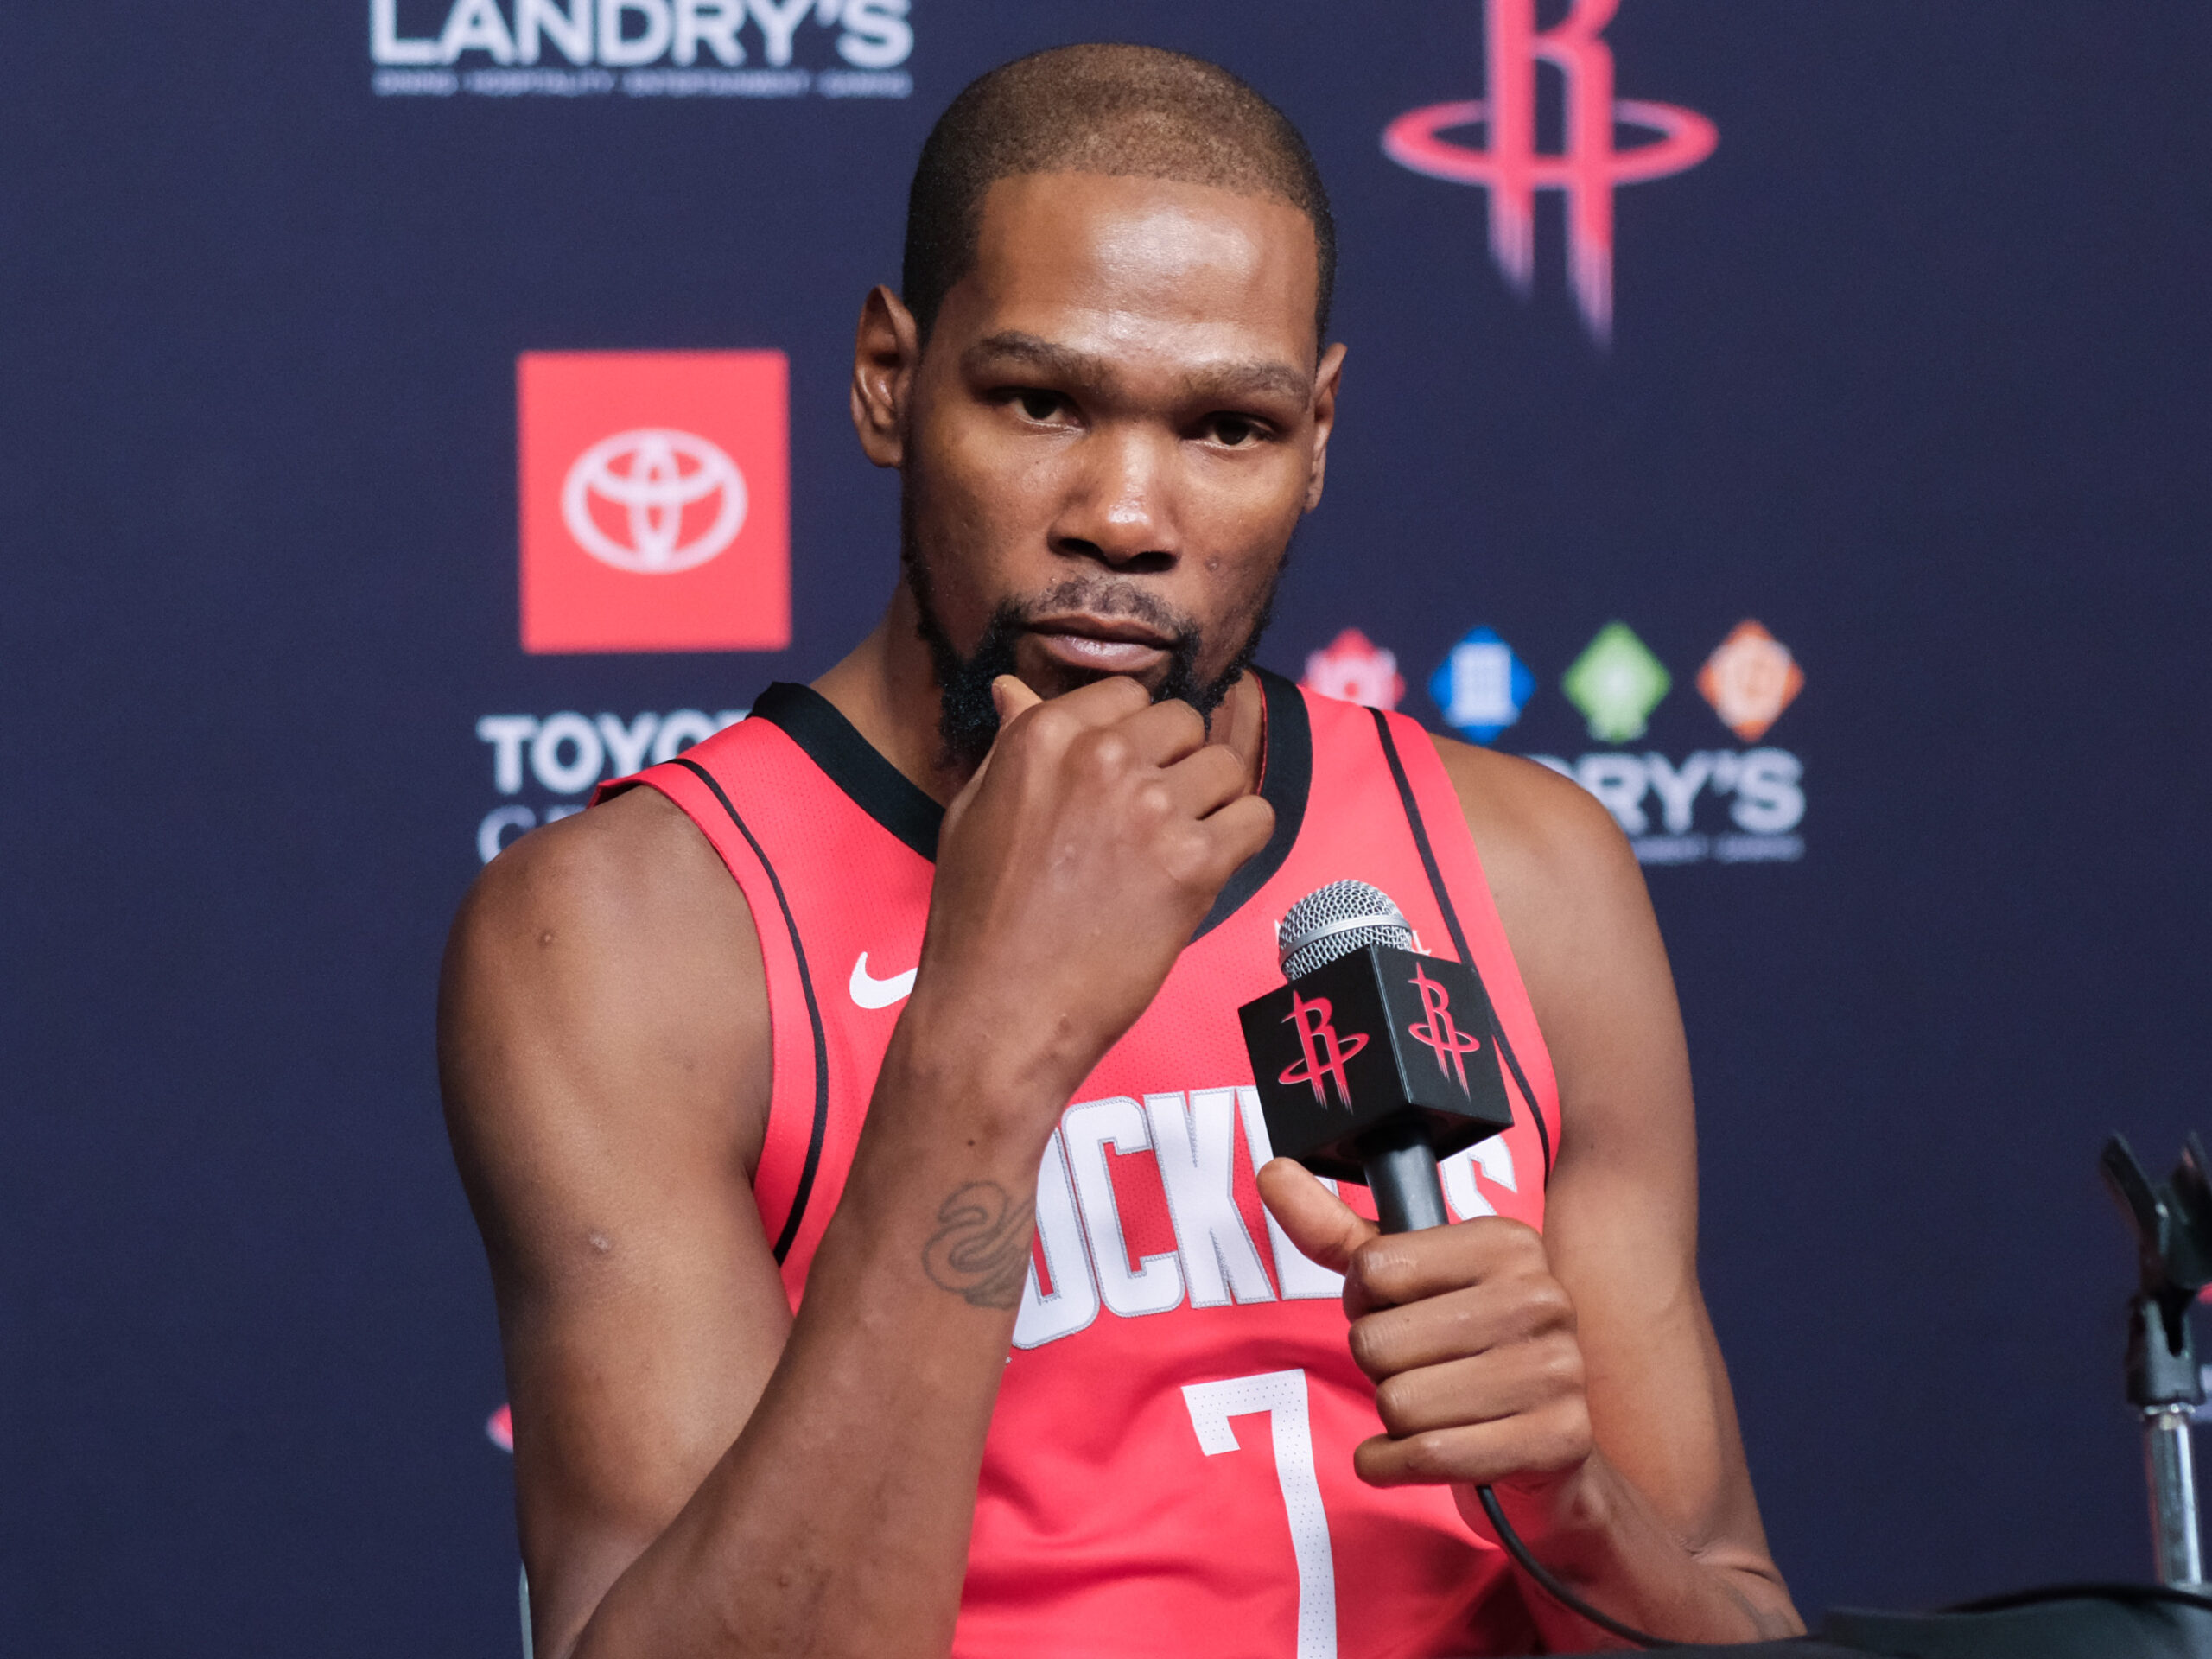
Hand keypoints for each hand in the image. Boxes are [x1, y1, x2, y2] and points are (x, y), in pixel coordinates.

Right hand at [903, 675, 1273, 1131]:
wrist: (998, 1011)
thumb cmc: (978, 919)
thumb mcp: (974, 811)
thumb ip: (1011, 745)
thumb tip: (1016, 690)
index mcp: (1045, 736)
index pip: (1128, 693)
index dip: (1135, 734)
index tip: (1127, 774)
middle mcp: (1102, 757)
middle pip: (1185, 723)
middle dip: (1179, 764)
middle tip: (1154, 819)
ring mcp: (1152, 807)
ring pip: (1227, 767)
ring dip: (1213, 803)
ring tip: (1177, 848)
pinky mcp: (1194, 861)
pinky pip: (1256, 819)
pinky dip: (1242, 841)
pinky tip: (1204, 869)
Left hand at [1258, 1158, 1595, 1523]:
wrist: (1544, 1448)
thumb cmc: (1462, 1354)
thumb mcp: (1404, 1283)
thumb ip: (1336, 1231)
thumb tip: (1273, 1173)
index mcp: (1506, 1242)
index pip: (1372, 1268)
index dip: (1363, 1303)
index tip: (1399, 1316)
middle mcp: (1541, 1297)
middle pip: (1377, 1343)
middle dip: (1379, 1370)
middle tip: (1422, 1373)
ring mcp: (1557, 1370)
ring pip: (1397, 1403)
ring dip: (1393, 1422)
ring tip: (1436, 1410)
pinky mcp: (1557, 1439)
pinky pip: (1426, 1455)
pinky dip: (1394, 1465)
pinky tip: (1415, 1456)